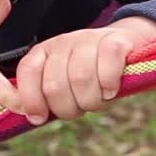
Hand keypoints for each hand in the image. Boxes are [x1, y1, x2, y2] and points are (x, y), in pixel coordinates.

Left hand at [15, 17, 155, 124]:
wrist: (127, 46)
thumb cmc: (91, 73)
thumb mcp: (63, 83)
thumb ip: (44, 97)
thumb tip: (31, 116)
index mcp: (45, 51)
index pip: (28, 71)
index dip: (31, 99)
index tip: (40, 118)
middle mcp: (63, 42)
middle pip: (54, 85)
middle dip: (67, 108)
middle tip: (81, 108)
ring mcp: (89, 38)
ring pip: (80, 78)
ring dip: (91, 100)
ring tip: (98, 99)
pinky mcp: (115, 40)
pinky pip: (107, 66)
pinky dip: (109, 84)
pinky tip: (111, 90)